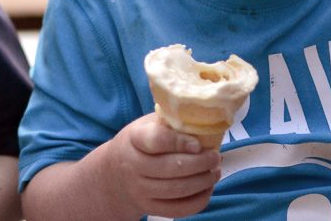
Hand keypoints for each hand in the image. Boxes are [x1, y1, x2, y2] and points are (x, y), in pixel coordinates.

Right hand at [95, 114, 221, 219]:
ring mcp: (140, 190)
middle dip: (200, 163)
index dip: (179, 142)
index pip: (154, 140)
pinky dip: (199, 200)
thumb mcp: (147, 125)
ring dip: (203, 181)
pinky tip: (207, 188)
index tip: (197, 143)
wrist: (115, 174)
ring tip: (215, 171)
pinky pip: (179, 209)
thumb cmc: (140, 143)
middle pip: (170, 168)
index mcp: (133, 139)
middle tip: (215, 157)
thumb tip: (204, 121)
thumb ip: (170, 122)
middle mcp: (133, 166)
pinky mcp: (149, 208)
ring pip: (177, 190)